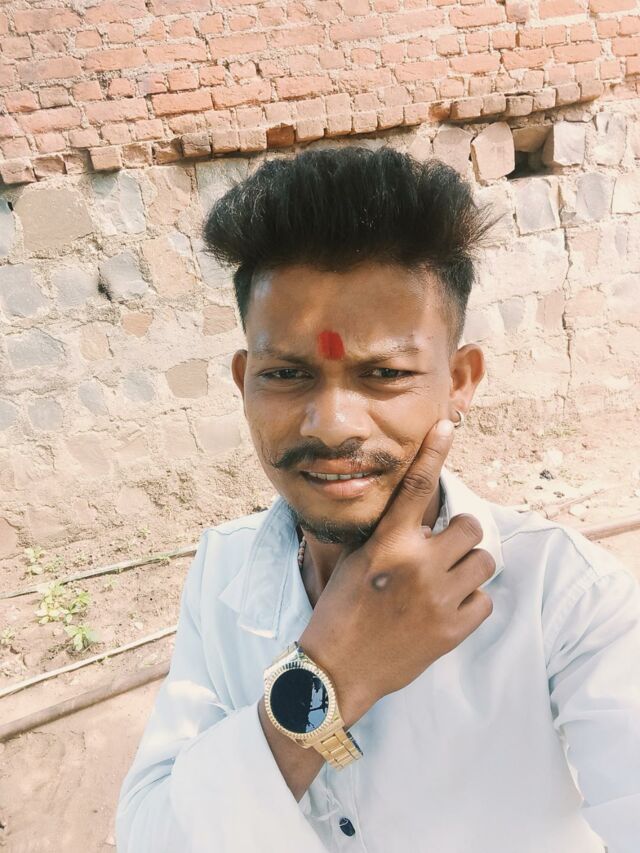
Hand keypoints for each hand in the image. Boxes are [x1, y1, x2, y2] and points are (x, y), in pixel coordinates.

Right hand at [298, 418, 494, 723]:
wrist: (336, 670)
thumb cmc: (340, 610)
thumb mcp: (356, 560)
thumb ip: (390, 535)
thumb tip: (420, 515)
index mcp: (387, 543)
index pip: (417, 485)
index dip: (434, 451)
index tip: (447, 426)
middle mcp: (417, 564)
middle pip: (471, 526)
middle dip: (461, 535)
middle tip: (445, 549)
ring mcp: (438, 598)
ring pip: (484, 561)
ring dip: (469, 568)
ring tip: (446, 582)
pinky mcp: (453, 630)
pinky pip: (485, 600)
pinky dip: (471, 602)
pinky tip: (447, 609)